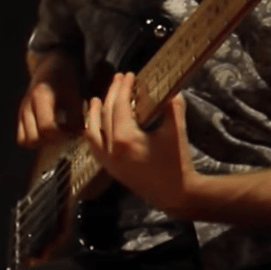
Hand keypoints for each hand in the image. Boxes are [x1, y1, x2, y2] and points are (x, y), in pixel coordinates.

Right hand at [17, 52, 83, 145]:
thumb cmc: (66, 77)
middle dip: (53, 140)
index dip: (64, 134)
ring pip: (26, 140)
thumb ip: (77, 115)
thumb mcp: (75, 92)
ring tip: (59, 134)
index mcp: (41, 96)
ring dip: (42, 142)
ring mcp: (22, 111)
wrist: (51, 64)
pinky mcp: (21, 116)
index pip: (48, 128)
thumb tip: (79, 134)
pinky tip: (50, 132)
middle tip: (68, 134)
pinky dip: (35, 139)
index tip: (76, 131)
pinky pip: (23, 137)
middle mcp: (27, 106)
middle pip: (34, 138)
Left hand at [85, 72, 195, 212]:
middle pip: (105, 115)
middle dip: (111, 94)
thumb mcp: (176, 130)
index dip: (123, 88)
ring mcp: (108, 161)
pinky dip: (94, 133)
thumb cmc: (177, 162)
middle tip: (119, 79)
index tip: (129, 75)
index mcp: (125, 139)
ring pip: (93, 133)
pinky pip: (95, 148)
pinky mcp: (111, 169)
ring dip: (94, 114)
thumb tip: (170, 88)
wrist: (176, 194)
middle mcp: (111, 150)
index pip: (118, 106)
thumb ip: (172, 106)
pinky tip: (97, 125)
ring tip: (95, 100)